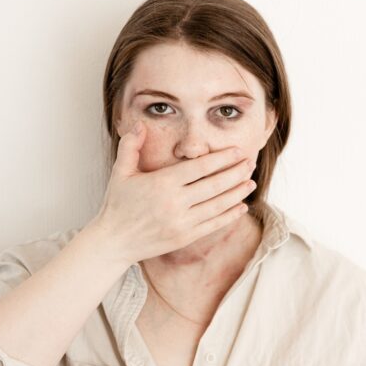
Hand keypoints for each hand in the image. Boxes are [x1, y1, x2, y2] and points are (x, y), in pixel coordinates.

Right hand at [87, 120, 256, 265]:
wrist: (114, 241)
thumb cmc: (117, 204)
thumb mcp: (120, 172)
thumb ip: (130, 145)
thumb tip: (139, 124)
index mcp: (162, 184)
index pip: (200, 168)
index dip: (222, 158)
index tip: (237, 151)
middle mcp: (175, 203)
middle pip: (214, 185)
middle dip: (236, 172)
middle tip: (250, 162)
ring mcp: (182, 222)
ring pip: (218, 205)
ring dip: (237, 192)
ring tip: (251, 181)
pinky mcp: (185, 237)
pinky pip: (214, 224)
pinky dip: (230, 215)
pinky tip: (242, 206)